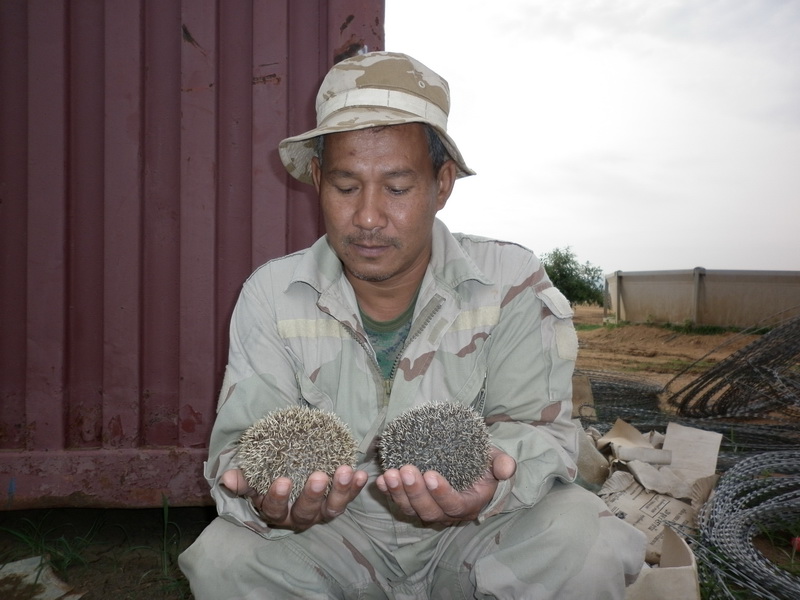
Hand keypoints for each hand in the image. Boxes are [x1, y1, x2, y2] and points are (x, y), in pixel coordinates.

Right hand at [220, 465, 367, 530]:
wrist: (291, 475)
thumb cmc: (270, 477)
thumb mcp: (255, 480)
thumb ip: (243, 480)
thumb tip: (227, 478)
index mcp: (277, 512)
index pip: (275, 510)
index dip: (278, 498)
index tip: (283, 481)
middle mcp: (300, 517)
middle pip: (307, 512)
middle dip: (313, 495)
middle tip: (318, 476)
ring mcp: (321, 512)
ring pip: (332, 508)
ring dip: (341, 491)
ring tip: (346, 471)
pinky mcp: (338, 502)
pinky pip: (349, 497)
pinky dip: (356, 487)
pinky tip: (362, 474)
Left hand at [375, 448, 515, 523]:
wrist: (471, 469)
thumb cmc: (484, 465)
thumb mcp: (496, 461)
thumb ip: (503, 464)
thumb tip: (507, 469)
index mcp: (469, 505)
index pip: (454, 505)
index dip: (442, 493)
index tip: (431, 475)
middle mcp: (447, 513)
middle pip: (429, 511)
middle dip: (415, 492)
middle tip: (406, 470)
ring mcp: (429, 510)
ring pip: (411, 510)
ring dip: (398, 493)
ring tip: (389, 474)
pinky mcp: (414, 503)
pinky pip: (399, 502)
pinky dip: (388, 493)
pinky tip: (379, 481)